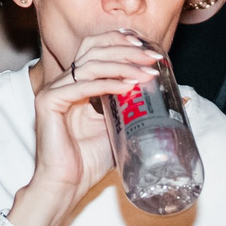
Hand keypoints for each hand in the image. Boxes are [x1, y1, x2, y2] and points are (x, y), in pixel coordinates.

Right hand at [21, 30, 163, 225]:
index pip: (95, 47)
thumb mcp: (121, 126)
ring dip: (122, 66)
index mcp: (76, 82)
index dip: (119, 40)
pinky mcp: (48, 102)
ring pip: (90, 64)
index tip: (145, 44)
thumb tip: (177, 97)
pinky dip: (107, 84)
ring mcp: (54, 90)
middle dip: (126, 51)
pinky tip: (127, 87)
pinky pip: (81, 86)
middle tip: (152, 58)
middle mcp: (64, 82)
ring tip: (146, 74)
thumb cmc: (90, 159)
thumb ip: (137, 107)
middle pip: (94, 50)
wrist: (67, 184)